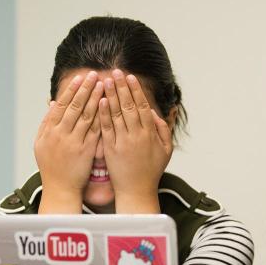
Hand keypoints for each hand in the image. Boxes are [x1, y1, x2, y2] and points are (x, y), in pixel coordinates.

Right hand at [34, 70, 103, 212]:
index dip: (72, 89)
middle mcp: (60, 134)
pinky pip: (95, 130)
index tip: (81, 77)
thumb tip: (51, 102)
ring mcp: (74, 142)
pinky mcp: (86, 151)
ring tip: (104, 85)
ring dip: (96, 98)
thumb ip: (46, 122)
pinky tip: (108, 106)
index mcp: (49, 130)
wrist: (60, 189)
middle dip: (85, 89)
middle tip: (95, 74)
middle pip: (75, 106)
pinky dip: (101, 116)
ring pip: (86, 115)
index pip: (62, 104)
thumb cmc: (51, 166)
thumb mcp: (41, 143)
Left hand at [99, 70, 172, 212]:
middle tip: (116, 72)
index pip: (142, 106)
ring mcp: (122, 142)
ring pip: (116, 114)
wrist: (136, 192)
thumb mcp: (166, 150)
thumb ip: (163, 130)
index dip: (136, 90)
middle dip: (122, 87)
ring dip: (111, 95)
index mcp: (150, 134)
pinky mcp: (110, 150)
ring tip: (105, 80)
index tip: (130, 77)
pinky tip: (100, 101)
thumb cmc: (151, 172)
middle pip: (128, 106)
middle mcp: (136, 136)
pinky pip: (106, 128)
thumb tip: (158, 113)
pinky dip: (103, 114)